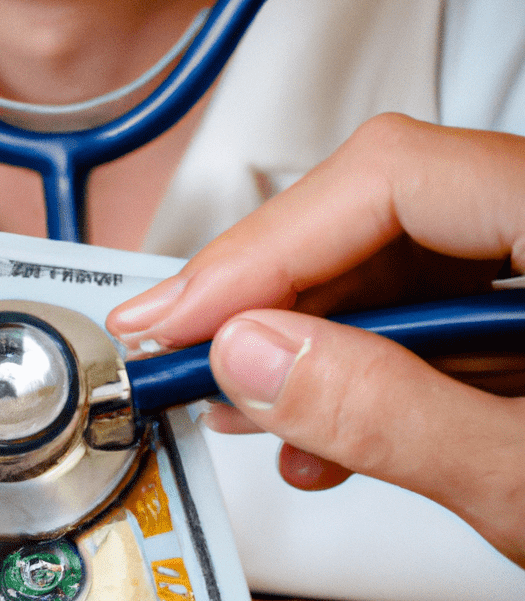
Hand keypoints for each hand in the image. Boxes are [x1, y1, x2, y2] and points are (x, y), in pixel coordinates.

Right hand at [108, 114, 524, 567]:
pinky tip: (319, 425)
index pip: (387, 176)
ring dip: (300, 334)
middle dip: (263, 292)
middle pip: (372, 205)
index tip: (183, 322)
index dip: (264, 245)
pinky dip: (357, 360)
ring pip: (387, 256)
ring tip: (237, 400)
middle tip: (176, 350)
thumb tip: (252, 356)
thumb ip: (391, 410)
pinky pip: (424, 302)